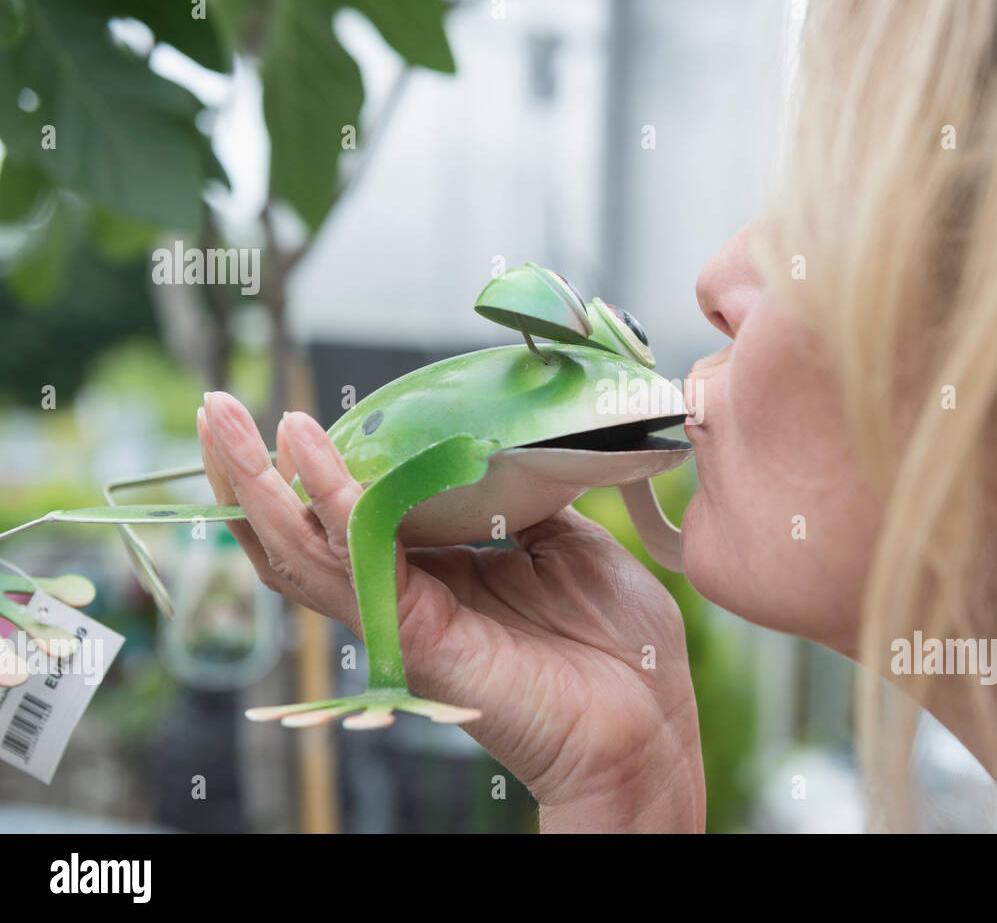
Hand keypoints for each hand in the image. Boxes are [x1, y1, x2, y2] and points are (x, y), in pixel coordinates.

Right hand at [197, 391, 704, 831]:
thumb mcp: (567, 541)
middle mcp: (406, 595)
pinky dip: (327, 502)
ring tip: (221, 422)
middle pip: (302, 536)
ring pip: (303, 551)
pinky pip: (356, 563)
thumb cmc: (614, 642)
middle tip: (216, 410)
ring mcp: (404, 618)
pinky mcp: (419, 636)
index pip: (349, 521)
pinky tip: (303, 453)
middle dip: (249, 474)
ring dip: (256, 483)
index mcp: (437, 573)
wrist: (648, 718)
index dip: (313, 472)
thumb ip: (517, 498)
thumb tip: (493, 446)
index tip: (285, 415)